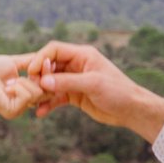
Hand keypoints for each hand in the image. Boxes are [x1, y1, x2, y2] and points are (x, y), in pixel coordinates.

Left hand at [0, 55, 45, 119]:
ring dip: (25, 81)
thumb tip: (49, 58)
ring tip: (10, 81)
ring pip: (38, 93)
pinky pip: (28, 96)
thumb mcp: (15, 63)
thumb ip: (32, 63)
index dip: (49, 74)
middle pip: (47, 91)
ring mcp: (18, 110)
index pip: (47, 88)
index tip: (47, 61)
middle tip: (30, 69)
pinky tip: (7, 86)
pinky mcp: (12, 112)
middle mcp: (23, 105)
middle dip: (41, 76)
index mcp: (24, 95)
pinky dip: (19, 86)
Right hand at [25, 41, 163, 140]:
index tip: (32, 72)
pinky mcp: (75, 95)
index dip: (40, 58)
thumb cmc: (117, 91)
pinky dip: (48, 103)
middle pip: (49, 66)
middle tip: (31, 89)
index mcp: (82, 55)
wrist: (131, 110)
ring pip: (51, 82)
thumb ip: (67, 82)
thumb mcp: (92, 84)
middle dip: (39, 77)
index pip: (54, 50)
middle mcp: (76, 65)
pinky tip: (41, 112)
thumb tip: (43, 82)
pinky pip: (56, 97)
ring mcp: (74, 80)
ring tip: (33, 102)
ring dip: (41, 91)